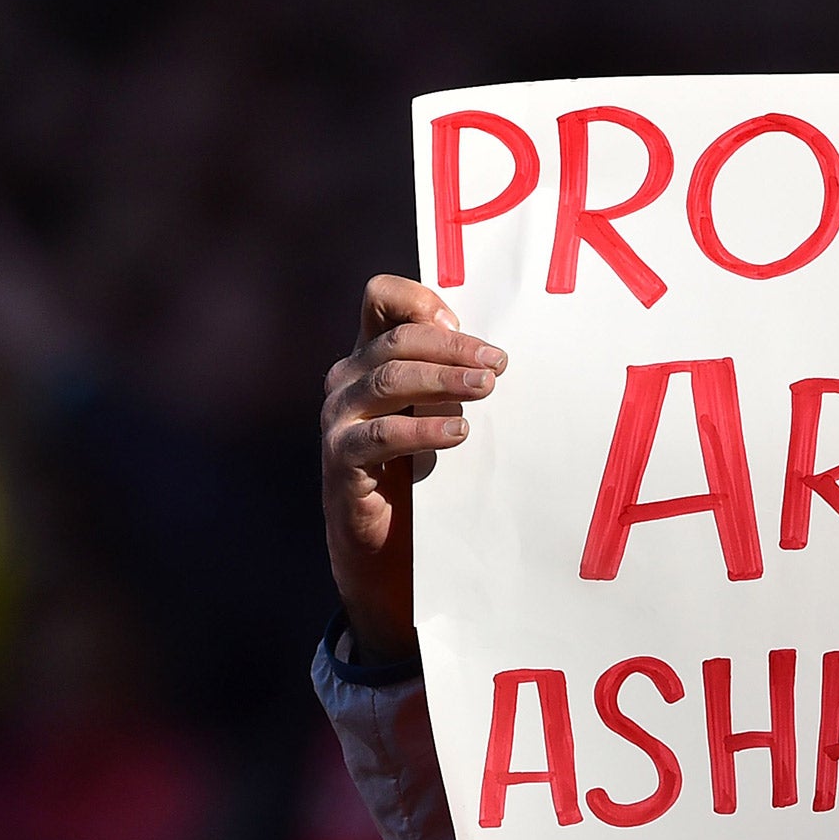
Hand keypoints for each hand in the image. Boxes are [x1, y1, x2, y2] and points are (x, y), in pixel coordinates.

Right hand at [320, 275, 506, 660]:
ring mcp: (339, 417)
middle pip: (396, 340)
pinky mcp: (342, 458)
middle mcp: (347, 379)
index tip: (463, 323)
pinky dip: (424, 430)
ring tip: (487, 388)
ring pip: (389, 379)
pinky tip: (459, 433)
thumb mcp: (435, 411)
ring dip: (444, 380)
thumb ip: (450, 376)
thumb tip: (495, 355)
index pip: (380, 299)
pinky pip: (382, 435)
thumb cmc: (417, 468)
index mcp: (369, 356)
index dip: (419, 299)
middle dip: (453, 347)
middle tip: (499, 363)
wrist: (383, 540)